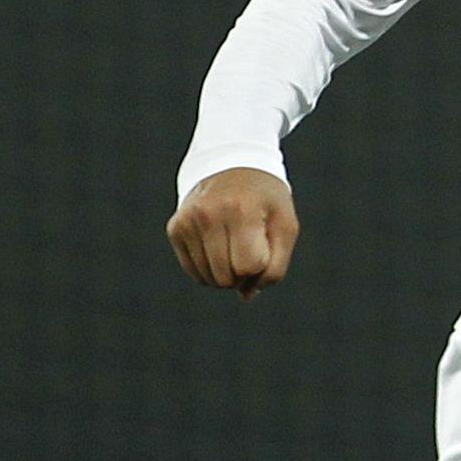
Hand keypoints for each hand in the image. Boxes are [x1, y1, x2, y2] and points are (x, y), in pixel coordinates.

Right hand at [169, 167, 300, 296]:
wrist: (232, 164)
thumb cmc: (266, 200)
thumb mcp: (285, 224)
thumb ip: (276, 265)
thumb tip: (246, 295)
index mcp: (242, 210)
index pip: (250, 266)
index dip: (262, 265)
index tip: (265, 246)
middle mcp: (209, 214)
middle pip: (227, 277)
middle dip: (244, 274)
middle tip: (251, 248)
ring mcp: (188, 221)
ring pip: (208, 279)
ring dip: (227, 274)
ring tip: (235, 247)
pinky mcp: (175, 228)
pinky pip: (193, 272)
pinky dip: (210, 270)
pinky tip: (219, 247)